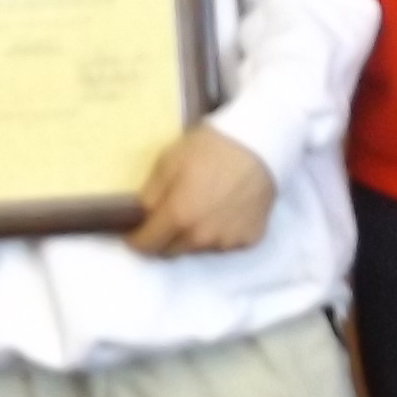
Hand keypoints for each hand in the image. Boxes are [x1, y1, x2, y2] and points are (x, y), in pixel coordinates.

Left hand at [127, 127, 276, 257]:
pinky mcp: (249, 240)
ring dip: (193, 236)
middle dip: (164, 238)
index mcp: (178, 217)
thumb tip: (140, 216)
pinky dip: (220, 233)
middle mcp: (202, 238)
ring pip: (198, 249)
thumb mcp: (169, 160)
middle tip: (170, 214)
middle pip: (171, 251)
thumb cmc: (211, 148)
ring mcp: (227, 242)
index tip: (136, 229)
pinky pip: (225, 244)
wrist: (260, 145)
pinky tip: (226, 209)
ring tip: (203, 207)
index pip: (146, 246)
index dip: (136, 238)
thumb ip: (150, 194)